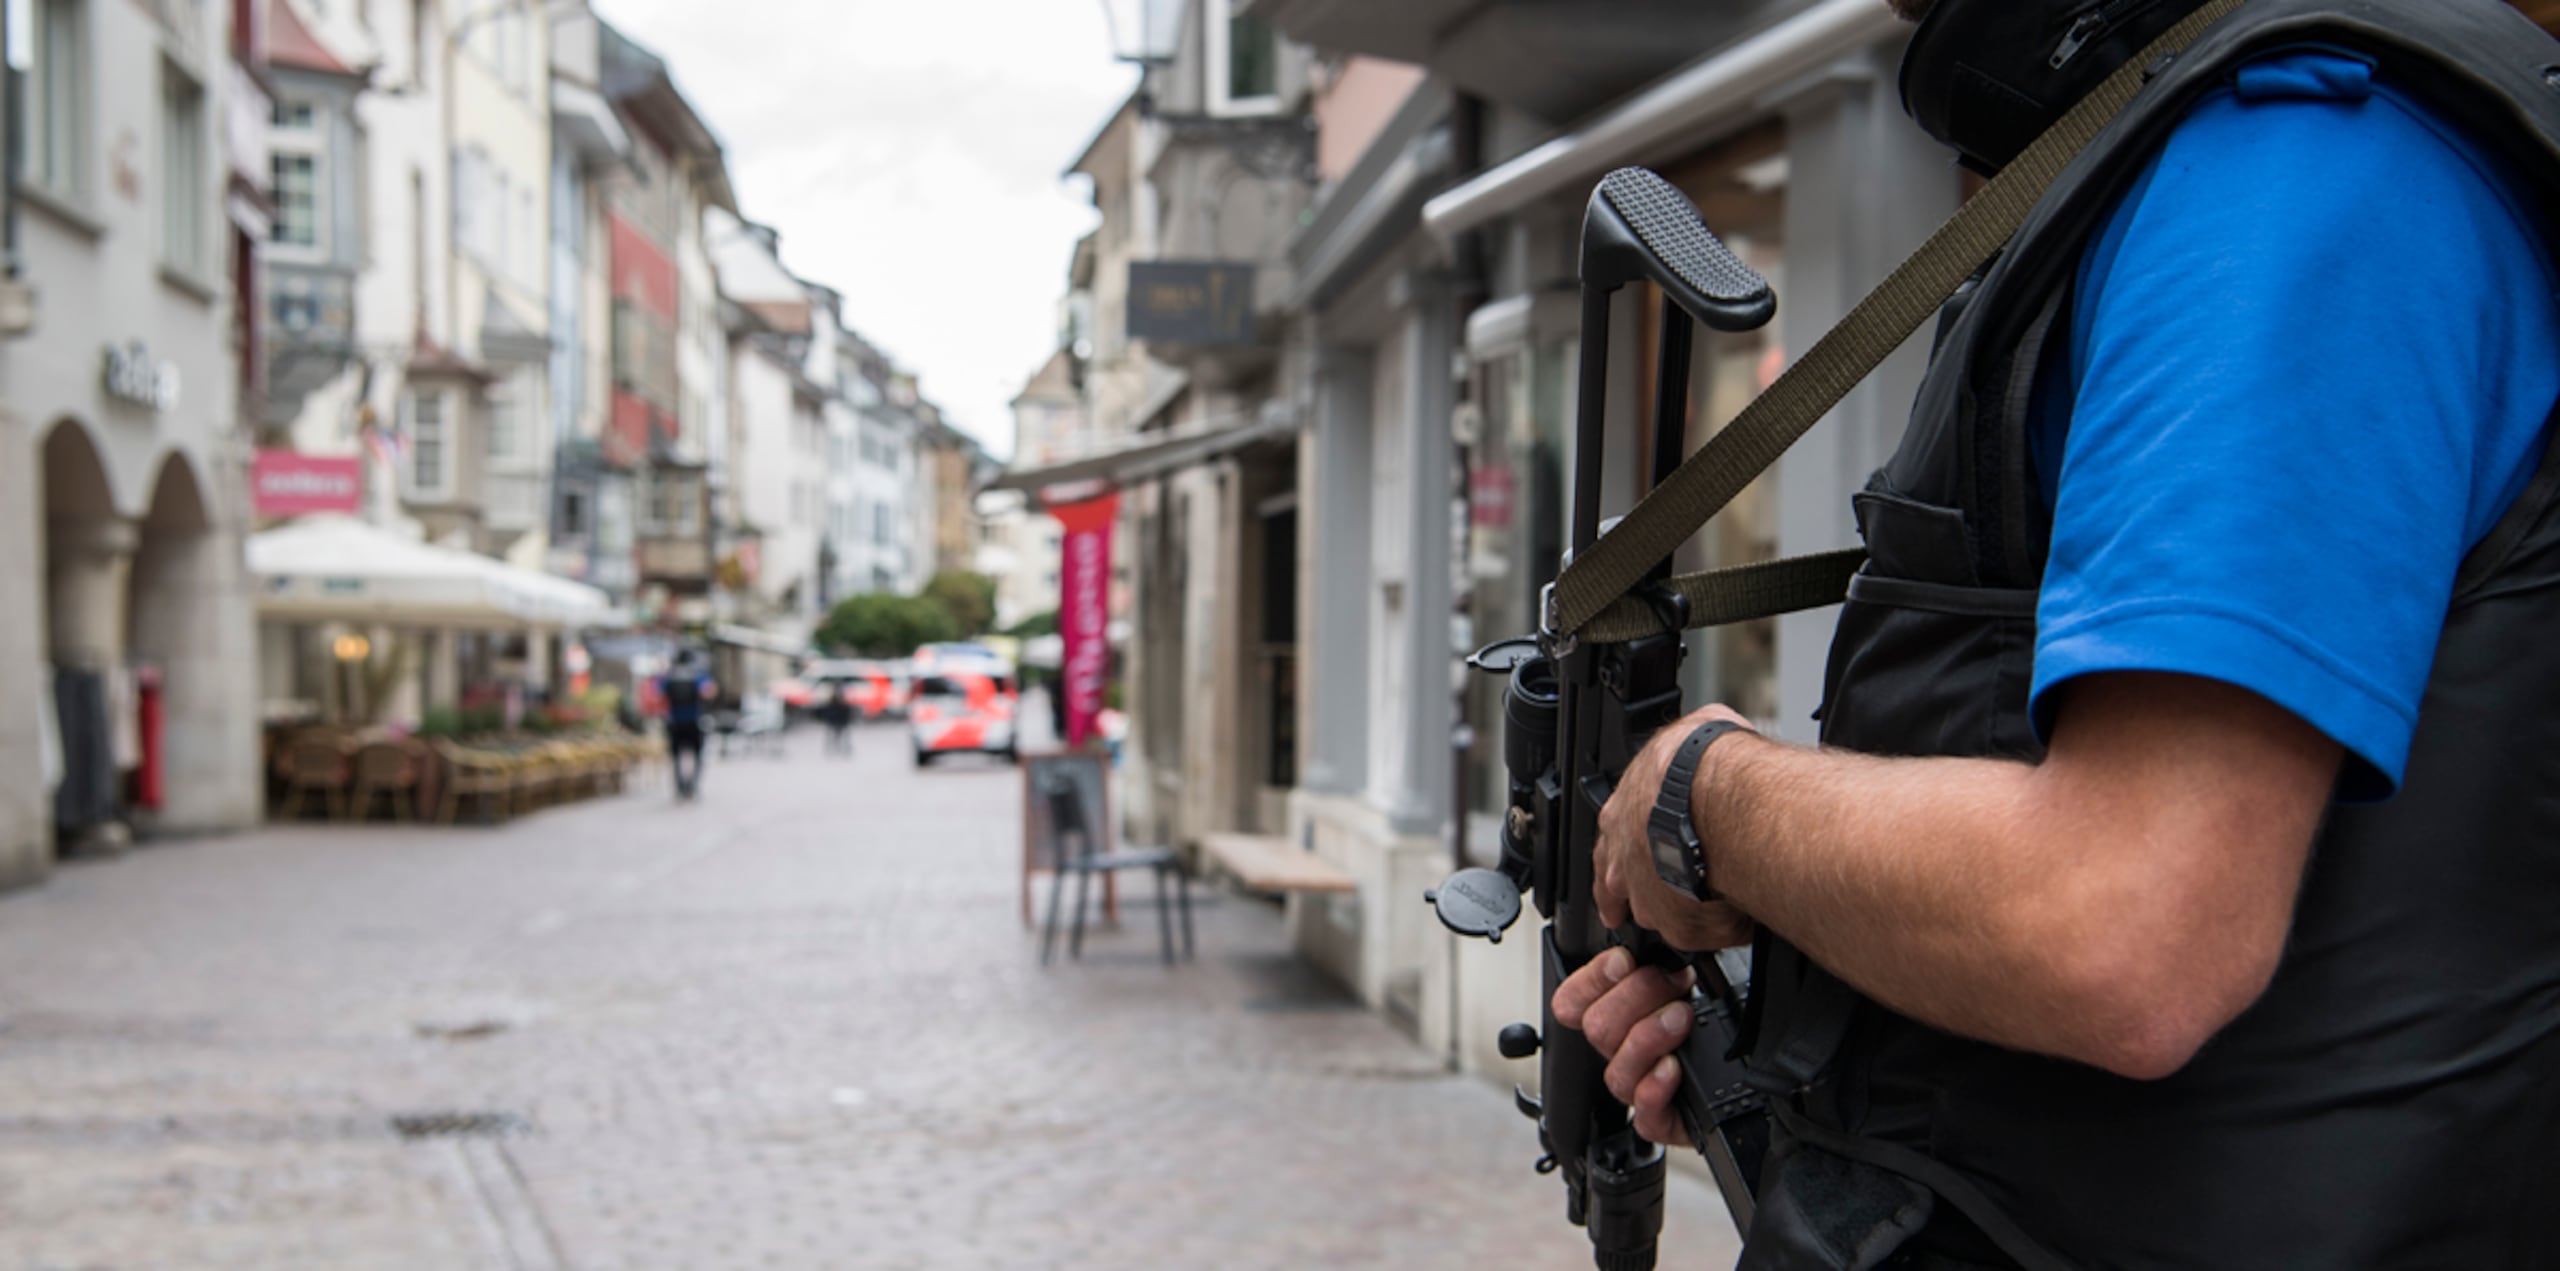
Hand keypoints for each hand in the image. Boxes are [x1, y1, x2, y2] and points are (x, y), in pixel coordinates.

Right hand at [1552, 947, 1698, 1147]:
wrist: (1751, 1083)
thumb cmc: (1714, 1029)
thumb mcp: (1688, 987)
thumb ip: (1661, 966)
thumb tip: (1655, 940)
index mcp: (1617, 1020)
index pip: (1572, 1003)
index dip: (1589, 981)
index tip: (1622, 960)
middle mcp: (1620, 1055)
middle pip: (1597, 1029)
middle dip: (1636, 996)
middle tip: (1674, 982)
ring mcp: (1640, 1091)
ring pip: (1617, 1071)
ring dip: (1648, 1037)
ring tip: (1683, 1017)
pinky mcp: (1662, 1123)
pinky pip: (1645, 1115)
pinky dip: (1656, 1087)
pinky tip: (1674, 1067)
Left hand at [1593, 704, 1758, 951]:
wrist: (1717, 794)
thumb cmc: (1699, 761)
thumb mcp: (1688, 739)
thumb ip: (1690, 754)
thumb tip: (1710, 741)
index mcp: (1622, 816)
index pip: (1612, 847)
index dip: (1627, 859)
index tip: (1636, 868)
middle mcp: (1625, 862)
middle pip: (1627, 890)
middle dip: (1649, 894)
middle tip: (1677, 895)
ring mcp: (1649, 897)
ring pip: (1662, 915)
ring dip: (1687, 912)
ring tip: (1719, 903)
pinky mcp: (1681, 925)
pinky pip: (1703, 936)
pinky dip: (1723, 929)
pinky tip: (1742, 918)